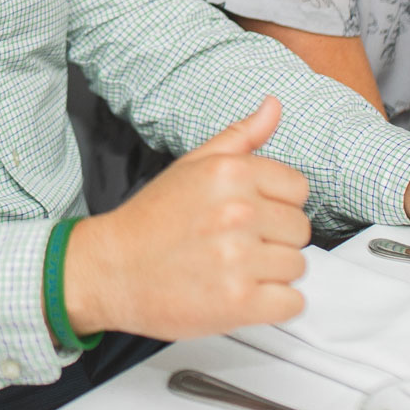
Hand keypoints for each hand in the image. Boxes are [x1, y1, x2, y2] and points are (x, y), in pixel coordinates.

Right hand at [64, 96, 310, 340]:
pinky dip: (273, 305)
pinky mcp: (239, 302)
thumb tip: (274, 104)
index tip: (248, 216)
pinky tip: (241, 295)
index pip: (298, 188)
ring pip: (297, 268)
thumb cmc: (152, 219)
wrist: (109, 270)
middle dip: (274, 240)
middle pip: (300, 230)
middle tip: (235, 246)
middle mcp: (238, 211)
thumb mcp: (191, 165)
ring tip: (232, 270)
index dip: (276, 204)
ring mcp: (239, 259)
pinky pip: (292, 304)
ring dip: (271, 275)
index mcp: (230, 172)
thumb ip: (240, 136)